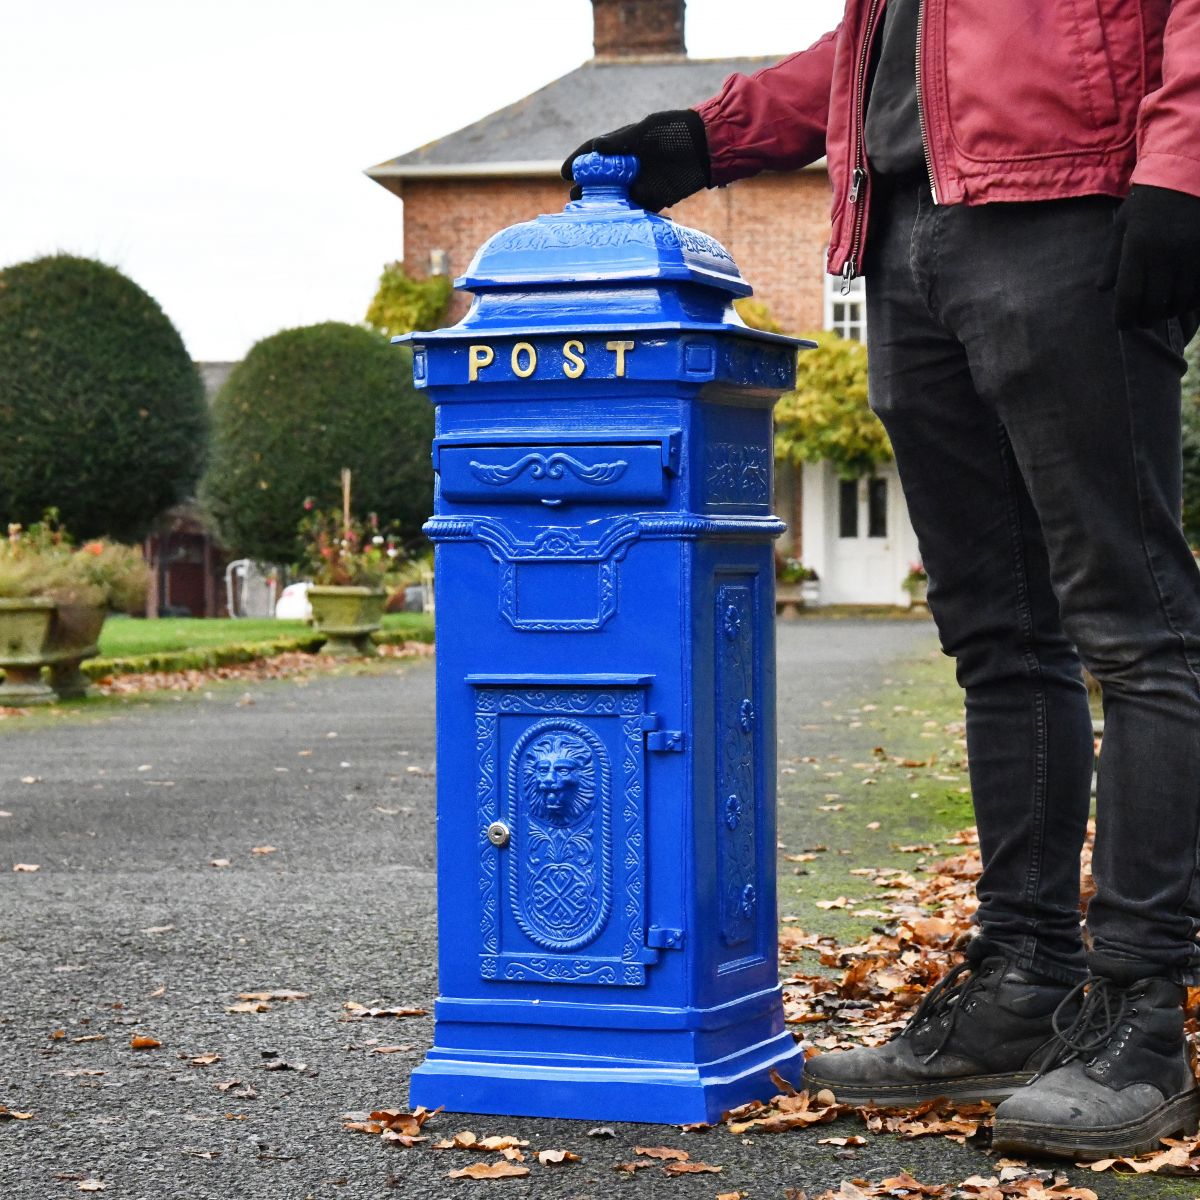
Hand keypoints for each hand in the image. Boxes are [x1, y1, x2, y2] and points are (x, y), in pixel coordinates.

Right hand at [560, 109, 710, 212]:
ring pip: (618, 197)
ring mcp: (645, 182)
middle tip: (574, 199)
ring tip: (590, 216)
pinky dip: (627, 217)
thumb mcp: (649, 130)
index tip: (564, 172)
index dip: (579, 161)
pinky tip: (615, 224)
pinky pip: (638, 210)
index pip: (597, 153)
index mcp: (627, 144)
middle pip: (604, 179)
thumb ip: (624, 140)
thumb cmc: (678, 130)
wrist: (710, 146)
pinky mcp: (659, 197)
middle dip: (588, 189)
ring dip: (605, 206)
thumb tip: (596, 148)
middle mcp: (632, 165)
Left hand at [1098, 184, 1199, 328]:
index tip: (1123, 325)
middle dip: (1146, 319)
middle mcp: (1166, 253)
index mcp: (1139, 247)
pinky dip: (1191, 301)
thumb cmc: (1148, 201)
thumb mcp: (1123, 225)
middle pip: (1155, 305)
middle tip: (1142, 320)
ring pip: (1181, 301)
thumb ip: (1112, 259)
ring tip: (1161, 309)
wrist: (1187, 174)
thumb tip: (1103, 290)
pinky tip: (1183, 299)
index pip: (1129, 297)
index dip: (1125, 318)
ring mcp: (1192, 253)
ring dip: (1169, 311)